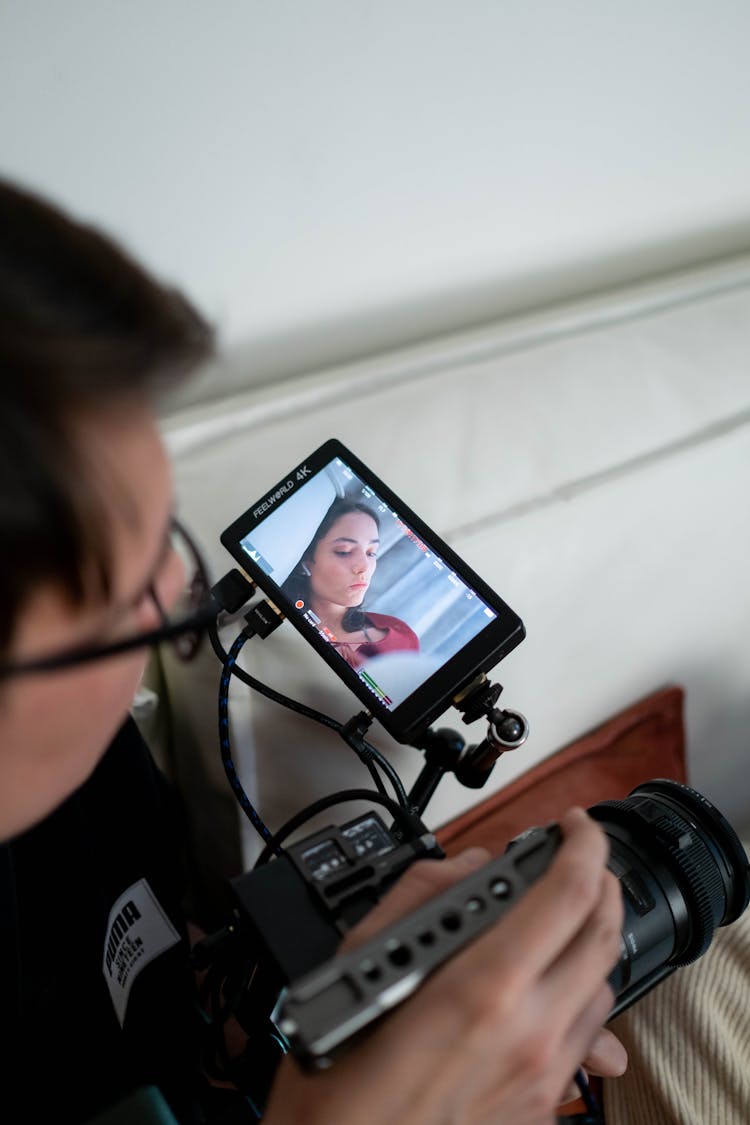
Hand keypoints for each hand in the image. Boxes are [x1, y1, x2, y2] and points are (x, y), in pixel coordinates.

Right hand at [263, 807, 624, 1124]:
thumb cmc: (338, 1082)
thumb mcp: (360, 962)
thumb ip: (420, 895)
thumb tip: (466, 865)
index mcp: (484, 988)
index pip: (567, 893)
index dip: (581, 842)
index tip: (572, 825)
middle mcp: (529, 1033)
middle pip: (601, 934)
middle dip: (597, 879)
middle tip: (575, 860)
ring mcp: (542, 1076)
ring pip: (604, 987)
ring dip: (589, 940)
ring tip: (558, 921)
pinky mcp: (540, 1107)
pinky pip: (586, 1039)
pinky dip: (579, 997)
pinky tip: (549, 989)